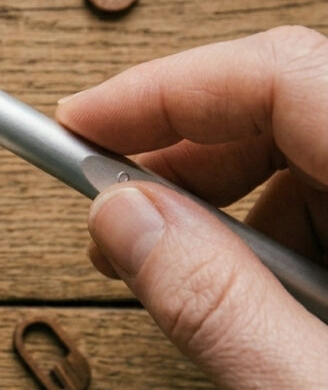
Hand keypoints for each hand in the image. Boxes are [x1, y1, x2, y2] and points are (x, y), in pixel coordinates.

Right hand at [57, 26, 327, 389]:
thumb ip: (221, 311)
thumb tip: (122, 219)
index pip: (289, 78)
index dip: (168, 88)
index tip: (84, 123)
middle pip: (294, 106)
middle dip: (184, 156)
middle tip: (112, 210)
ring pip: (309, 161)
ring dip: (229, 209)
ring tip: (186, 281)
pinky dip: (276, 244)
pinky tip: (260, 305)